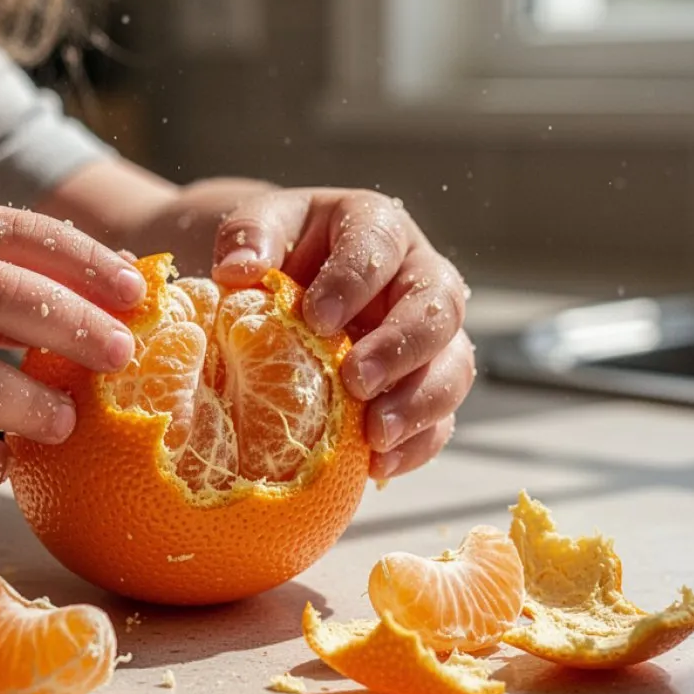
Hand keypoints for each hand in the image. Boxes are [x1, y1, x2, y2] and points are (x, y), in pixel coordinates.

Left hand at [211, 189, 472, 479]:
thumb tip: (239, 269)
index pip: (379, 248)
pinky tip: (378, 466)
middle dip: (401, 348)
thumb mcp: (258, 227)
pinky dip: (416, 446)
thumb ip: (249, 236)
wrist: (280, 286)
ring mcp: (430, 336)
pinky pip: (440, 420)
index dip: (352, 283)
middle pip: (438, 309)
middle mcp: (418, 278)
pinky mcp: (424, 386)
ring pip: (454, 367)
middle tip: (356, 381)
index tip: (316, 320)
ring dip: (420, 405)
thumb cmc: (272, 251)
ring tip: (375, 436)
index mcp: (378, 229)